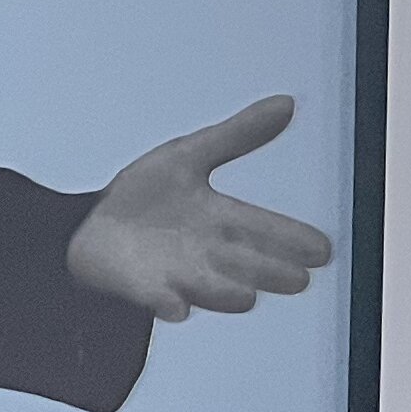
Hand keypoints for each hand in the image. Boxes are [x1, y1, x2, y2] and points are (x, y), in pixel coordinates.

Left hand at [66, 95, 334, 322]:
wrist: (87, 223)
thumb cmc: (143, 196)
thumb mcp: (189, 155)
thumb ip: (238, 135)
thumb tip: (287, 102)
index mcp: (218, 218)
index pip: (261, 227)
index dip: (290, 238)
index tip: (323, 250)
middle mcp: (204, 251)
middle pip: (243, 262)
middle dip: (268, 271)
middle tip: (298, 280)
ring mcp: (174, 273)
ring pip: (207, 286)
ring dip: (224, 292)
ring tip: (248, 298)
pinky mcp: (141, 288)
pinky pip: (156, 299)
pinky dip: (167, 303)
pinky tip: (177, 309)